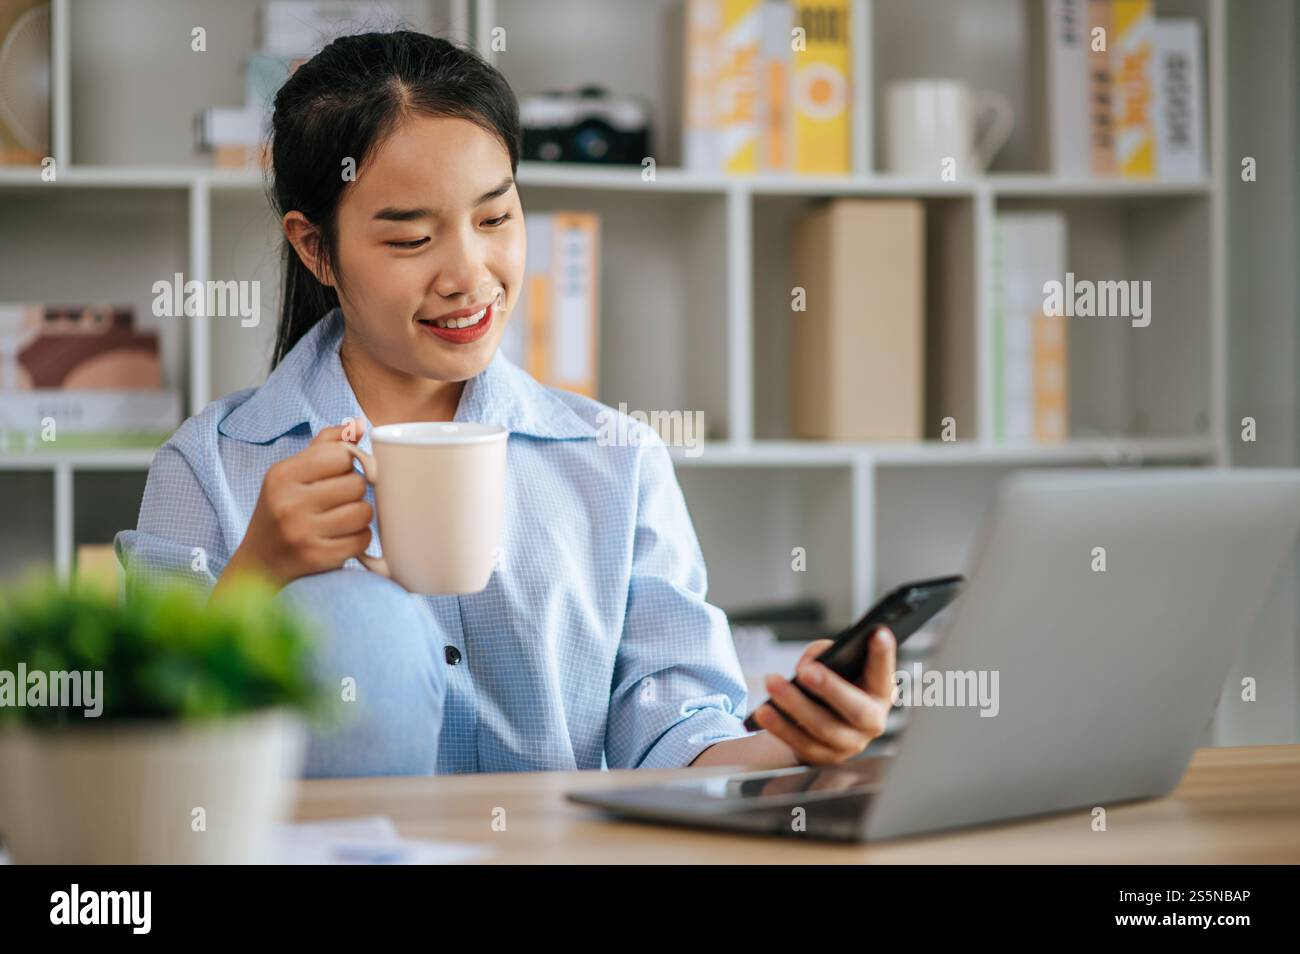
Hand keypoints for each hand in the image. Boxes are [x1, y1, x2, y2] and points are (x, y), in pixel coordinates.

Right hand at [223, 423, 372, 587]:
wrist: (259, 562)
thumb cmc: (282, 509)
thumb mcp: (292, 472)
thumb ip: (325, 445)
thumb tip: (358, 424)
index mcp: (283, 475)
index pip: (341, 455)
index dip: (347, 464)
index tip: (338, 474)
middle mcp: (289, 503)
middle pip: (356, 484)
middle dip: (355, 492)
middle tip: (339, 500)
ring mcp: (303, 532)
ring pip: (364, 512)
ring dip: (360, 515)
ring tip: (342, 518)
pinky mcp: (318, 557)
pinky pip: (363, 539)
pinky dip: (359, 538)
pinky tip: (342, 537)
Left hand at [750, 627, 896, 765]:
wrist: (821, 722)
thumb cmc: (833, 684)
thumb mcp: (836, 665)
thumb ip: (826, 655)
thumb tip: (809, 663)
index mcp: (880, 694)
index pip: (884, 673)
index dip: (883, 655)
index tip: (878, 632)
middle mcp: (871, 723)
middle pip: (855, 709)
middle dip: (829, 688)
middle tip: (806, 670)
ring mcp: (849, 744)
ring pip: (823, 728)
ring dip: (795, 705)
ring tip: (772, 683)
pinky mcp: (824, 757)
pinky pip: (801, 743)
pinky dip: (780, 727)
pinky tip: (763, 712)